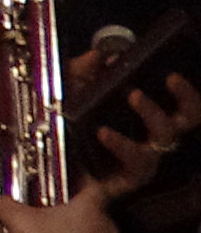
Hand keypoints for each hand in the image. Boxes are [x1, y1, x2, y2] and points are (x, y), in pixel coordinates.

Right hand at [1, 184, 130, 232]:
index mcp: (90, 209)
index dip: (86, 185)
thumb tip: (0, 202)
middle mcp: (110, 230)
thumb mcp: (17, 220)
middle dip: (84, 222)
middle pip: (100, 220)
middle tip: (63, 227)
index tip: (76, 188)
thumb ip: (8, 206)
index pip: (96, 189)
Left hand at [67, 44, 198, 196]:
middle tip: (171, 78)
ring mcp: (145, 157)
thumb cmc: (64, 127)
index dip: (185, 89)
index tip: (172, 71)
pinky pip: (138, 163)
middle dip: (187, 98)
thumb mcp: (66, 93)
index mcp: (144, 113)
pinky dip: (123, 144)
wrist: (45, 171)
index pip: (179, 100)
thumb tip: (100, 54)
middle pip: (190, 117)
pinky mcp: (131, 178)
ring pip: (166, 136)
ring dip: (153, 112)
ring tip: (134, 94)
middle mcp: (153, 135)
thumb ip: (80, 71)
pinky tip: (104, 132)